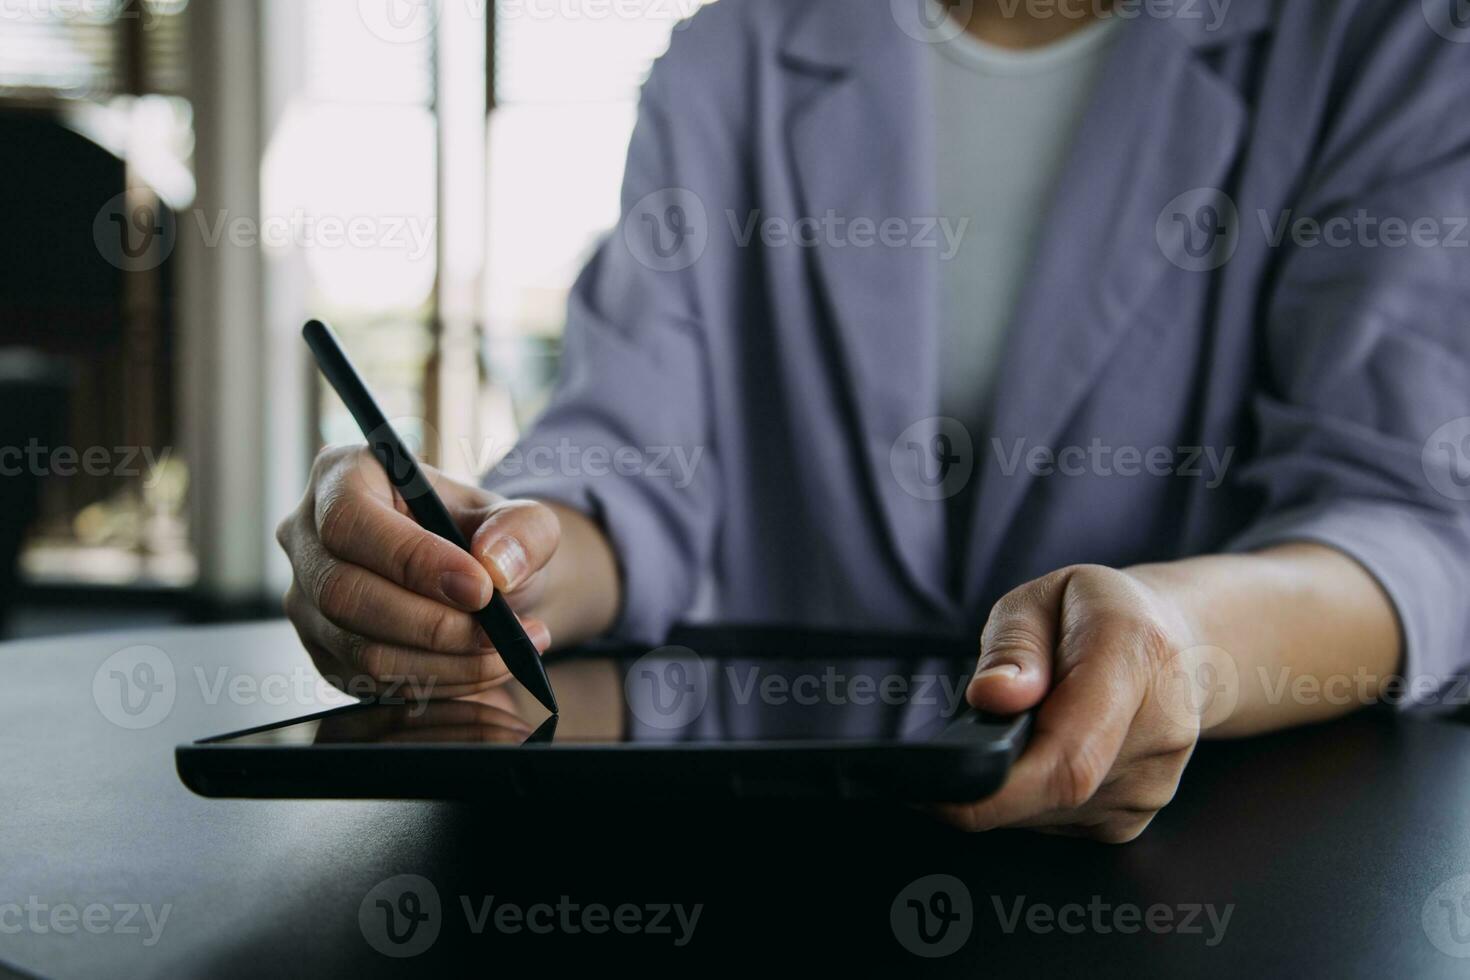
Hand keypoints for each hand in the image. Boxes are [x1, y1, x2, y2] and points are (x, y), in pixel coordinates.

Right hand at [277, 445, 559, 699]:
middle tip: (502, 633)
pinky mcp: (325, 653)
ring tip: (509, 651)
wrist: (479, 578)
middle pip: (345, 593)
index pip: (350, 520)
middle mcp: (307, 537)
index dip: (413, 560)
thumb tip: (496, 567)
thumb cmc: (484, 534)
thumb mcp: (519, 517)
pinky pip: (373, 683)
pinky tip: (484, 667)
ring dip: (445, 662)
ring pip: (360, 650)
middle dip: (433, 624)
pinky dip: (438, 683)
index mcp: (341, 477)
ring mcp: (306, 601)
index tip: (481, 588)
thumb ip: (523, 530)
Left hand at [937, 564, 1206, 842]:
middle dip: (991, 776)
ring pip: (1050, 811)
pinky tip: (1042, 751)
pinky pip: (1061, 820)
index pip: (1070, 753)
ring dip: (1013, 784)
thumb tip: (992, 699)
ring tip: (1022, 728)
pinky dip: (1034, 795)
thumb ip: (1012, 646)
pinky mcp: (1137, 816)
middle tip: (966, 740)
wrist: (1180, 646)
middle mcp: (1161, 729)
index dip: (998, 788)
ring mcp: (1154, 782)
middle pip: (1053, 789)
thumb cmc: (1097, 615)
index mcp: (1135, 657)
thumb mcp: (1040, 599)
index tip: (937, 794)